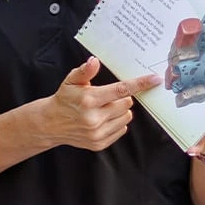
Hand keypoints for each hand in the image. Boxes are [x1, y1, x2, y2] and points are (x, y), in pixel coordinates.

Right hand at [40, 56, 155, 150]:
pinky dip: (117, 123)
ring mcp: (97, 133)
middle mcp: (94, 117)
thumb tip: (94, 61)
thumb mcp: (71, 81)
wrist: (50, 123)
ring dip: (120, 111)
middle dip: (122, 98)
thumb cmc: (64, 99)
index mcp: (89, 99)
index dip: (139, 84)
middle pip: (127, 104)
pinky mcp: (99, 143)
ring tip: (104, 109)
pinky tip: (103, 119)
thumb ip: (84, 71)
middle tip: (109, 97)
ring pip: (126, 118)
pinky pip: (121, 130)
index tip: (153, 79)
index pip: (121, 90)